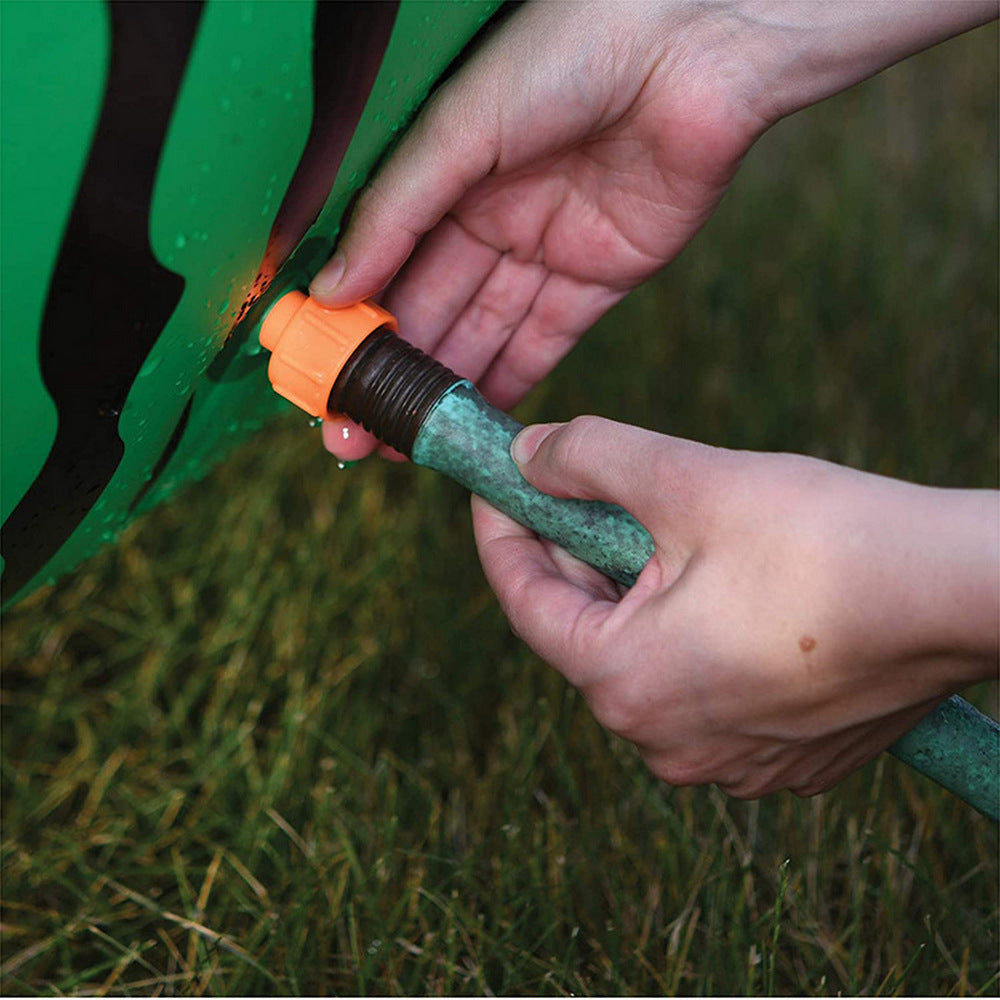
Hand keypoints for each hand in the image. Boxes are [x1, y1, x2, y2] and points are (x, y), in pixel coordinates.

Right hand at [312, 0, 768, 459]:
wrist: (693, 46)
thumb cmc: (569, 50)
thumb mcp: (458, 129)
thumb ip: (395, 214)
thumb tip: (330, 289)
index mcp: (445, 175)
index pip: (385, 263)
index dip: (352, 324)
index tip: (321, 377)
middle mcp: (490, 216)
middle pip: (430, 309)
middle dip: (393, 374)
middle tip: (354, 432)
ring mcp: (545, 248)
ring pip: (482, 334)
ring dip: (443, 390)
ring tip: (400, 442)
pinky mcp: (601, 275)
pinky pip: (545, 340)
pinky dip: (509, 383)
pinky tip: (471, 424)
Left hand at [472, 417, 998, 797]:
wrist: (960, 594)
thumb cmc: (825, 538)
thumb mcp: (685, 478)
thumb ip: (589, 457)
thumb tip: (527, 453)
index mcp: (624, 683)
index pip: (524, 601)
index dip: (501, 532)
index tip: (495, 485)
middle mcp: (663, 743)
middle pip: (584, 630)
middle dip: (574, 556)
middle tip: (574, 490)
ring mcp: (724, 761)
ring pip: (644, 657)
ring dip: (635, 592)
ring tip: (658, 530)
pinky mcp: (777, 757)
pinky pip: (701, 687)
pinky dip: (689, 632)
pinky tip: (720, 583)